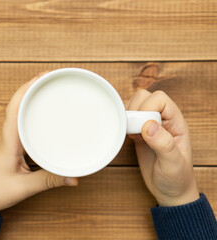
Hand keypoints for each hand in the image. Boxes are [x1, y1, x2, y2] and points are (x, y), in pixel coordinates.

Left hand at [0, 73, 77, 214]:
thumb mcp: (25, 188)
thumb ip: (50, 181)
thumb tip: (74, 177)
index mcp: (8, 142)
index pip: (14, 109)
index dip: (26, 90)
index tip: (41, 77)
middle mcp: (6, 137)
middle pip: (16, 105)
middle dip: (30, 87)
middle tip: (49, 77)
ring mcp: (7, 140)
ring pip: (16, 112)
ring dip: (28, 98)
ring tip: (45, 88)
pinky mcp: (10, 146)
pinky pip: (18, 123)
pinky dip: (28, 112)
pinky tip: (39, 114)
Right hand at [127, 90, 198, 206]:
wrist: (171, 192)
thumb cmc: (177, 179)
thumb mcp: (173, 164)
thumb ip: (163, 144)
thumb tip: (149, 125)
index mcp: (176, 123)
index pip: (160, 99)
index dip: (147, 108)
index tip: (142, 127)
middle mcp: (163, 121)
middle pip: (145, 97)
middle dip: (134, 109)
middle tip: (133, 128)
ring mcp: (151, 127)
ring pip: (135, 105)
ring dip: (128, 115)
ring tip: (130, 133)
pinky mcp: (140, 134)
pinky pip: (129, 119)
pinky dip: (124, 124)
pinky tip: (128, 137)